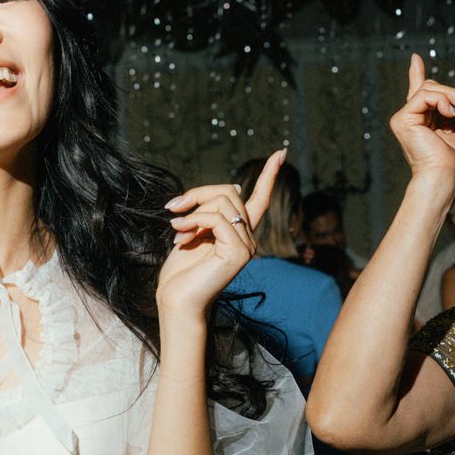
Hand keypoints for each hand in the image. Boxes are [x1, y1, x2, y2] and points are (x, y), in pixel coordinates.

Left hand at [156, 149, 284, 317]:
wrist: (177, 301)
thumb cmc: (181, 271)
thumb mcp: (196, 230)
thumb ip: (212, 211)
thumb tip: (233, 186)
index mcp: (239, 232)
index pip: (259, 198)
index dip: (269, 174)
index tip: (281, 153)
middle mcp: (248, 237)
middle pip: (229, 191)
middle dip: (198, 194)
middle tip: (173, 209)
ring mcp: (247, 245)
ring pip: (223, 201)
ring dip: (193, 210)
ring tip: (176, 229)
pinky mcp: (239, 252)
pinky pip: (218, 218)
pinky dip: (194, 222)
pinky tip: (180, 236)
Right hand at [389, 54, 454, 192]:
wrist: (444, 178)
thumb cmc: (454, 164)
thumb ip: (453, 114)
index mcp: (423, 123)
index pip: (420, 94)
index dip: (417, 74)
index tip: (415, 59)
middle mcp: (411, 119)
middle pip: (432, 87)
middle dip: (453, 93)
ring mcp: (405, 118)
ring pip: (430, 88)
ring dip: (452, 96)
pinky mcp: (402, 119)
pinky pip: (424, 95)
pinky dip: (442, 101)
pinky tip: (450, 114)